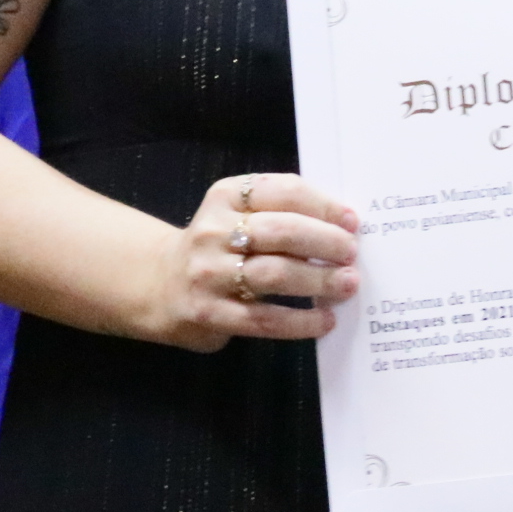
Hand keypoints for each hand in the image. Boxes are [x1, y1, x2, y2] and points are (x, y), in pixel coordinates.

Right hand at [134, 172, 359, 350]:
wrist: (160, 285)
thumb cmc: (217, 247)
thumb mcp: (235, 214)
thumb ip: (278, 212)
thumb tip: (342, 227)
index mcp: (226, 195)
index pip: (283, 191)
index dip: (323, 205)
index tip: (351, 222)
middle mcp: (213, 230)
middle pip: (281, 231)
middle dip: (325, 242)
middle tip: (352, 254)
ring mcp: (208, 273)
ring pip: (274, 274)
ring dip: (318, 279)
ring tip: (347, 284)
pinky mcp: (210, 313)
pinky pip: (264, 318)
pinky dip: (300, 321)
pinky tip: (324, 320)